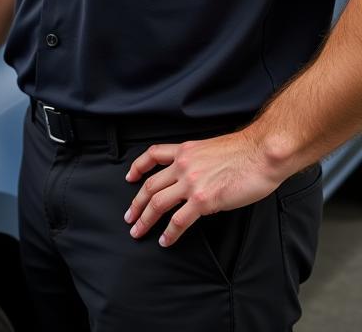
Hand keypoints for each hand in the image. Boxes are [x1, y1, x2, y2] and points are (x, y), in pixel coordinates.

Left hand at [124, 128, 285, 245]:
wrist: (262, 153)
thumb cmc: (246, 152)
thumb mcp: (211, 150)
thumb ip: (198, 163)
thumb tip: (195, 182)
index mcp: (185, 150)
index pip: (152, 155)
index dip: (138, 168)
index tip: (130, 178)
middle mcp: (183, 165)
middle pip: (150, 185)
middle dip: (136, 203)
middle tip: (129, 217)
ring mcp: (191, 182)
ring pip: (158, 203)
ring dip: (145, 219)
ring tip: (138, 231)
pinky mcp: (203, 200)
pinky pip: (179, 220)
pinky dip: (169, 233)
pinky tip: (165, 240)